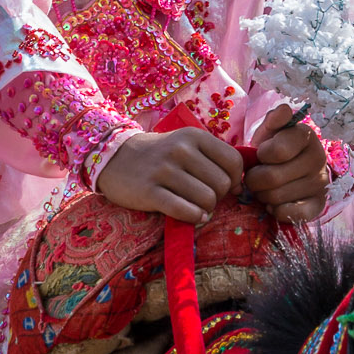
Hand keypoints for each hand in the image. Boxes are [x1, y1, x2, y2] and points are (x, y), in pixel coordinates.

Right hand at [95, 128, 242, 222]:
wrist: (114, 157)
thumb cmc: (159, 155)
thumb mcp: (186, 145)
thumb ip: (213, 159)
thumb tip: (240, 186)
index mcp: (194, 136)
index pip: (234, 162)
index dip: (235, 179)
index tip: (225, 186)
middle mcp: (180, 150)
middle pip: (222, 184)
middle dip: (219, 196)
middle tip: (204, 196)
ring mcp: (164, 170)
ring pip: (206, 199)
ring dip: (206, 209)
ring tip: (196, 206)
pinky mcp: (150, 192)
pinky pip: (184, 211)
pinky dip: (193, 217)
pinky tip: (192, 216)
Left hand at [245, 104, 330, 222]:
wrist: (290, 170)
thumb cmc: (274, 148)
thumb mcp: (270, 132)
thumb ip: (273, 120)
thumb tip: (283, 110)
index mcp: (306, 135)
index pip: (276, 151)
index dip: (261, 156)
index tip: (262, 155)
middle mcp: (318, 158)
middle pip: (271, 178)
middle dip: (255, 179)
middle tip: (256, 176)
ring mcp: (320, 182)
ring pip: (276, 197)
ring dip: (262, 195)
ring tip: (266, 187)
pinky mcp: (319, 204)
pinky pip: (291, 214)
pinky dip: (276, 211)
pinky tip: (275, 203)